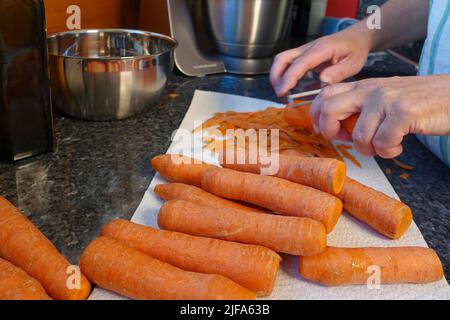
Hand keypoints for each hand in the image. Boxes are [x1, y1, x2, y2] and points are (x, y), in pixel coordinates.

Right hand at [270, 26, 372, 96]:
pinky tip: (288, 86)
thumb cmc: (355, 50)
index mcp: (322, 49)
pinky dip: (283, 75)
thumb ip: (337, 73)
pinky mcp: (303, 55)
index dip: (289, 78)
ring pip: (282, 60)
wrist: (356, 38)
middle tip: (280, 93)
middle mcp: (309, 48)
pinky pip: (288, 63)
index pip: (299, 63)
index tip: (283, 91)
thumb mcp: (353, 64)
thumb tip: (322, 81)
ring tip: (282, 92)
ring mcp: (304, 50)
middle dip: (276, 77)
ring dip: (277, 76)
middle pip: (282, 58)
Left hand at [310, 75, 449, 158]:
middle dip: (331, 132)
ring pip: (359, 136)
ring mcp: (386, 99)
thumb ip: (361, 107)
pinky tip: (399, 145)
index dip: (318, 116)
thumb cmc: (420, 101)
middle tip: (350, 141)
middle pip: (329, 110)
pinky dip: (389, 152)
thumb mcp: (384, 98)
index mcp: (363, 86)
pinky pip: (382, 143)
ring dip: (371, 150)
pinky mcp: (403, 112)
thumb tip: (336, 127)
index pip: (324, 94)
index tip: (327, 131)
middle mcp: (370, 89)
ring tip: (385, 145)